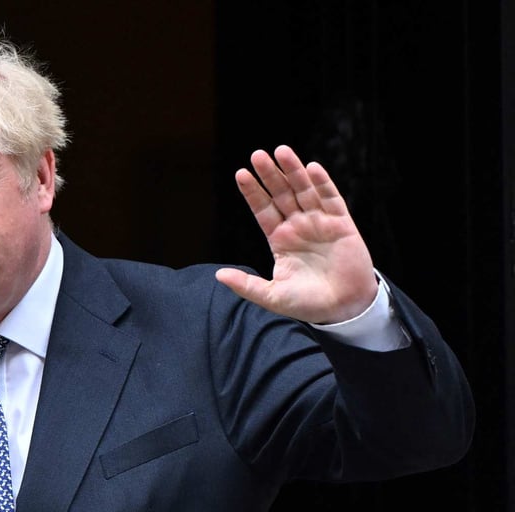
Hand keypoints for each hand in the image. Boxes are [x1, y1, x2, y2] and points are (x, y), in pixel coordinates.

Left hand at [215, 145, 377, 324]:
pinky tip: (312, 168)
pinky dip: (322, 183)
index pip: (263, 210)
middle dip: (270, 175)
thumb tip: (218, 275)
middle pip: (281, 194)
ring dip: (294, 171)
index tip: (241, 174)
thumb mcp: (272, 296)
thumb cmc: (307, 303)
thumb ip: (246, 285)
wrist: (344, 309)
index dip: (253, 192)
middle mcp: (298, 226)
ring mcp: (320, 223)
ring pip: (304, 191)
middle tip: (257, 155)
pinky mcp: (342, 224)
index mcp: (280, 239)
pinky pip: (331, 199)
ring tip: (281, 151)